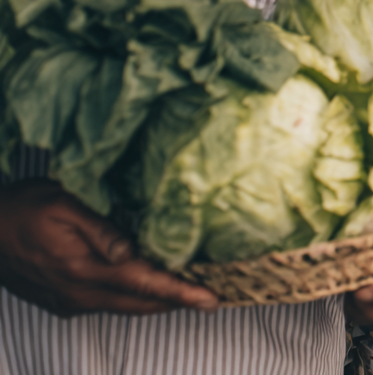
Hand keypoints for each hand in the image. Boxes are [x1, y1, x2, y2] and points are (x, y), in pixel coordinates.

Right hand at [0, 180, 218, 316]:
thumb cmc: (22, 209)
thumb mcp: (62, 205)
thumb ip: (100, 229)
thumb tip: (132, 249)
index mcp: (83, 269)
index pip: (144, 284)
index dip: (181, 293)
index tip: (211, 300)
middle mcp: (78, 292)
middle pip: (140, 303)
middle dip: (177, 301)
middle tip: (210, 294)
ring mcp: (69, 300)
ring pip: (124, 306)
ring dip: (156, 300)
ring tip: (188, 288)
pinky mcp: (62, 300)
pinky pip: (107, 303)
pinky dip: (133, 296)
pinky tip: (145, 283)